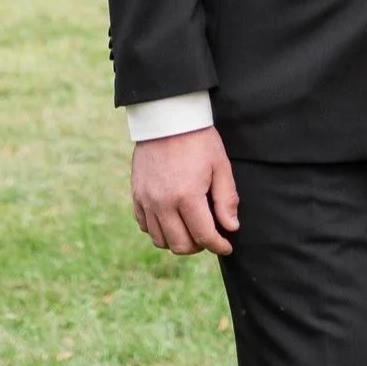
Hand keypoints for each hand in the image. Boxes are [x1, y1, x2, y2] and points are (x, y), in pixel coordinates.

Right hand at [132, 125, 240, 256]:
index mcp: (187, 196)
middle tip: (209, 237)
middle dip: (198, 247)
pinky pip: (144, 225)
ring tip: (190, 230)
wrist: (167, 119)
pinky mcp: (136, 194)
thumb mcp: (220, 166)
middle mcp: (163, 203)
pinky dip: (158, 230)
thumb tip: (230, 227)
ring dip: (177, 241)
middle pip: (180, 245)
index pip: (204, 236)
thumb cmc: (198, 140)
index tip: (226, 246)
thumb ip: (226, 199)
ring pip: (160, 240)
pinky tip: (171, 220)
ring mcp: (146, 200)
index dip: (218, 246)